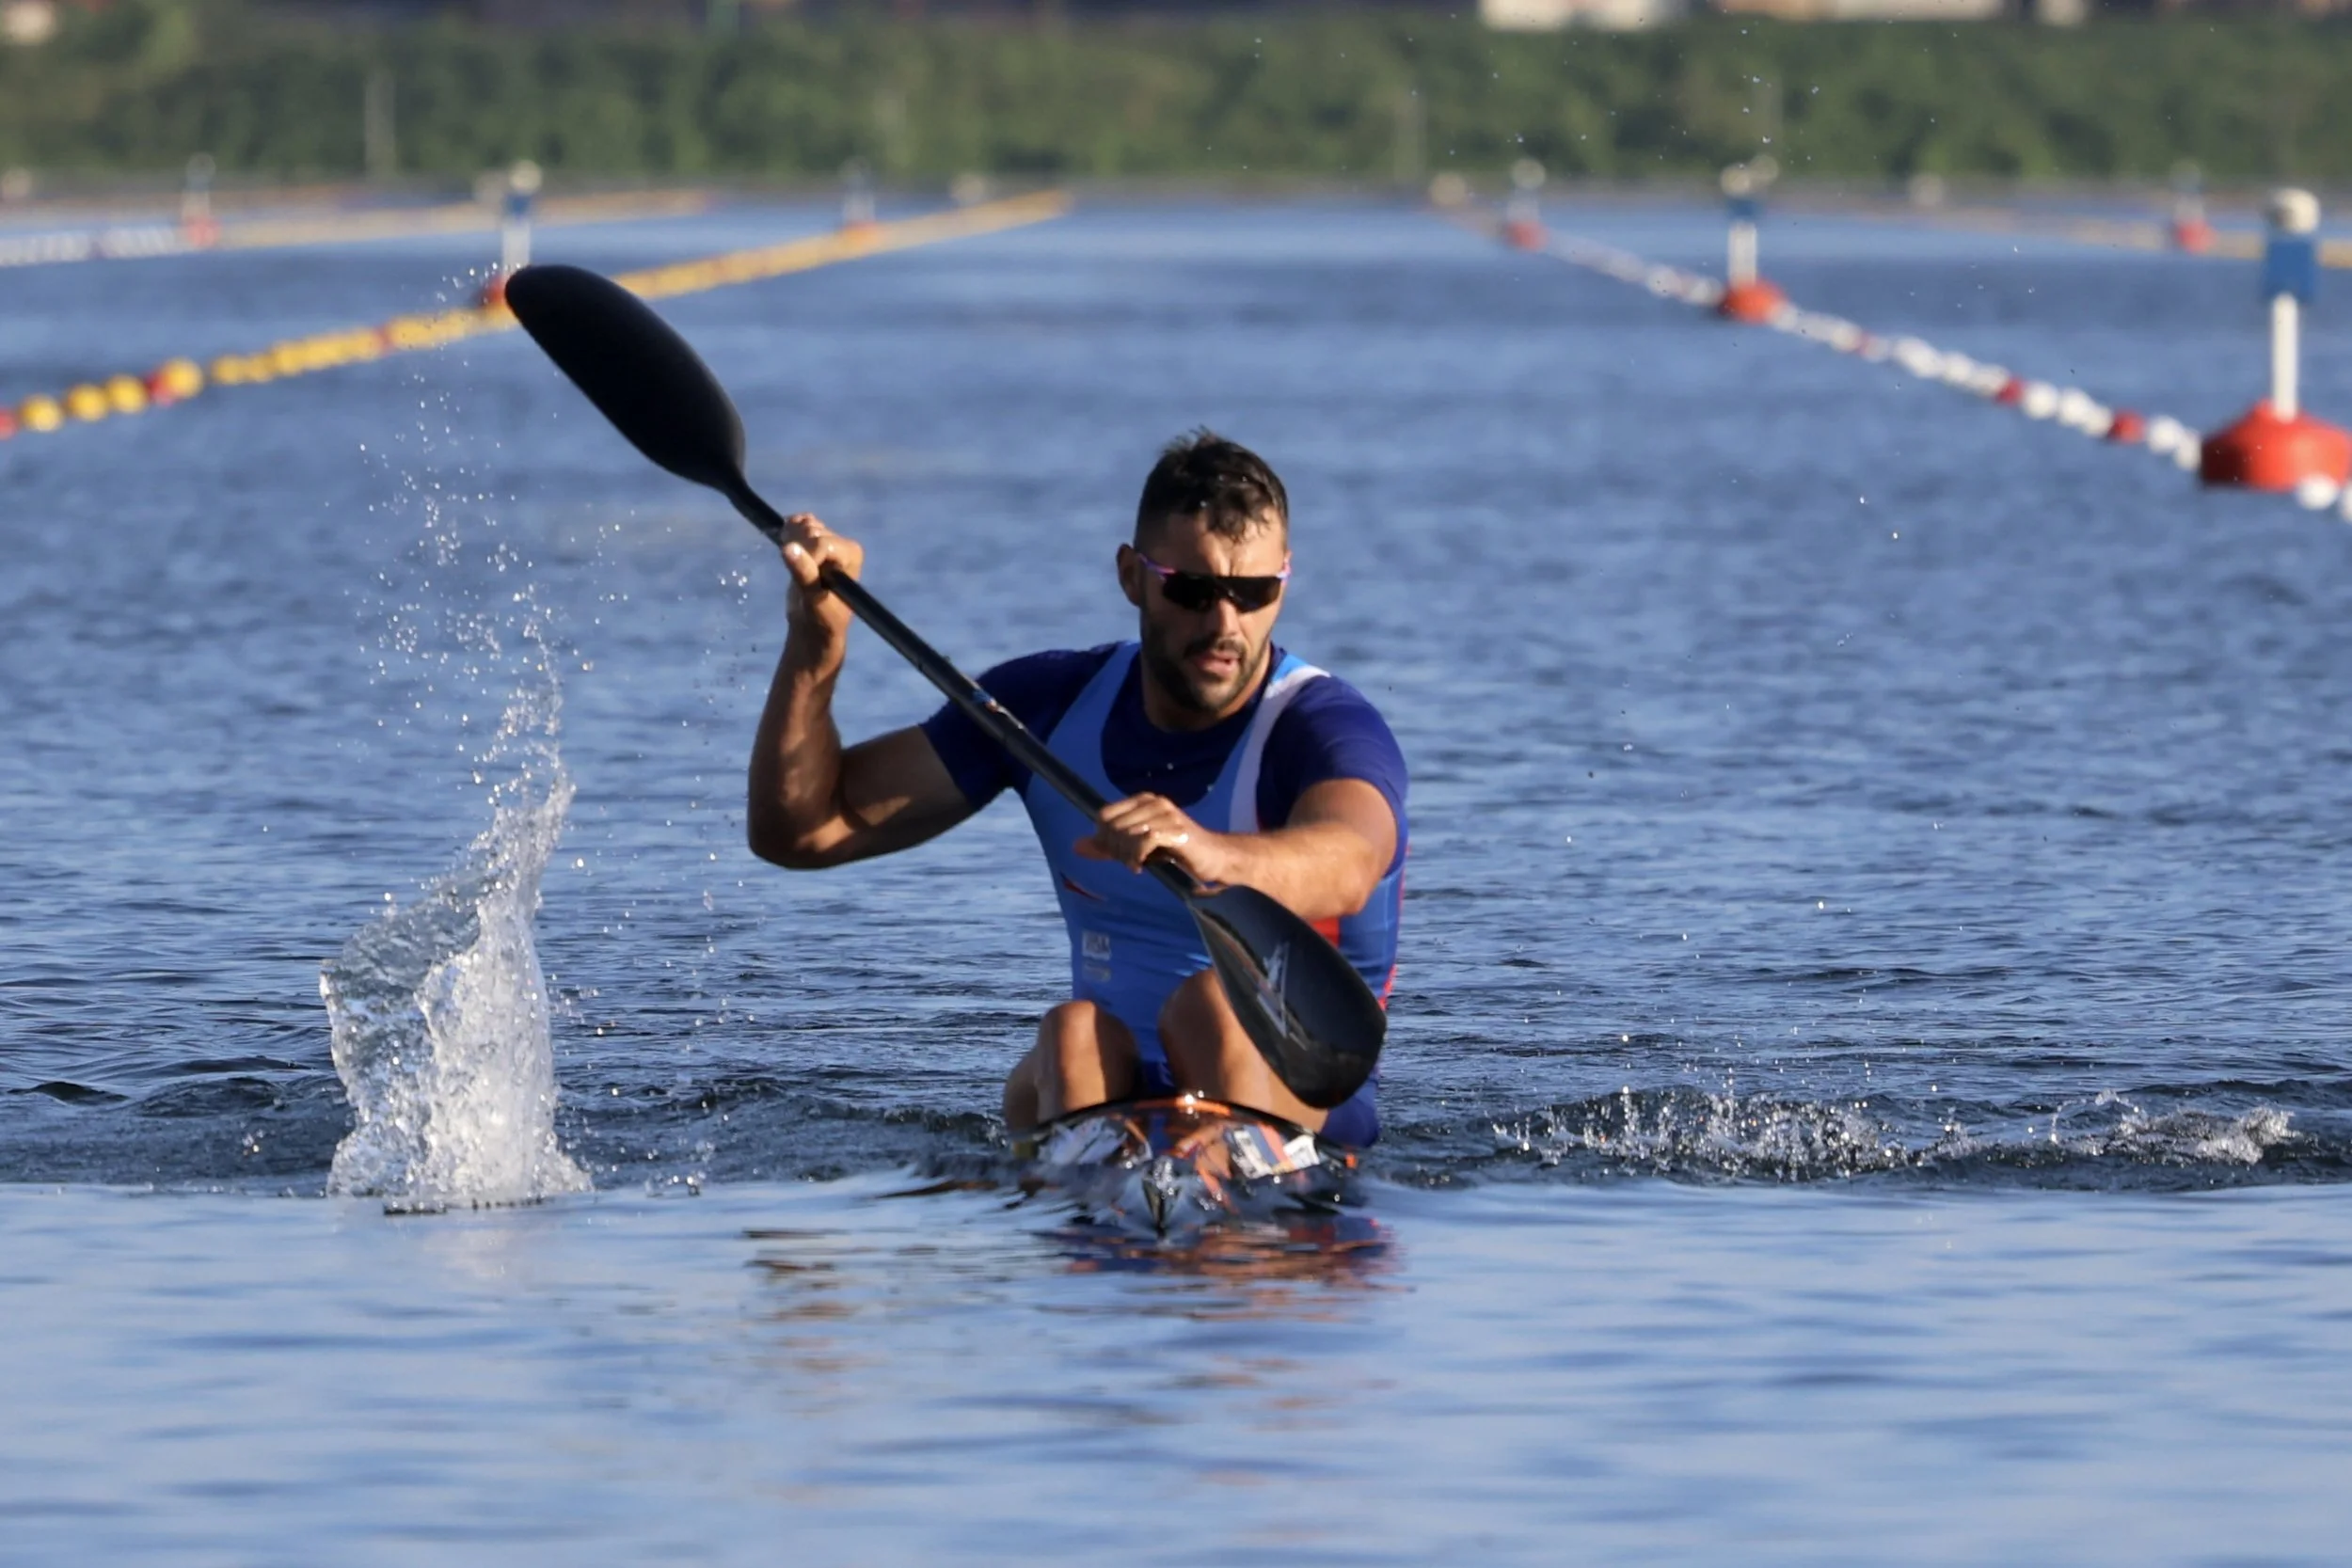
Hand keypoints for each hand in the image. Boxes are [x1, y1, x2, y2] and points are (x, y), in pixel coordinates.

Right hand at [777, 514, 862, 662]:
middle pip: (810, 531)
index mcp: (851, 553)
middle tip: (798, 575)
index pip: (820, 541)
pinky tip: (789, 547)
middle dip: (798, 549)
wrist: (814, 626)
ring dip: (792, 540)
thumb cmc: (821, 618)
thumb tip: (788, 548)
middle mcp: (843, 543)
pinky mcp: (814, 540)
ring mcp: (829, 540)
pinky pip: (799, 522)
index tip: (801, 578)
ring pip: (803, 525)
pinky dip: (789, 530)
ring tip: (794, 567)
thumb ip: (804, 573)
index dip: (805, 555)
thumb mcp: (812, 599)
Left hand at [1075, 793, 1227, 883]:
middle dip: (1116, 850)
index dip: (1104, 839)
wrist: (1214, 858)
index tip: (1119, 854)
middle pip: (1113, 827)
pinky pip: (1143, 842)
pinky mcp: (1177, 830)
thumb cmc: (1175, 851)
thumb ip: (1107, 846)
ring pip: (1127, 834)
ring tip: (1138, 865)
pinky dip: (1138, 858)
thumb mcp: (1136, 847)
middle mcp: (1154, 801)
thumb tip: (1076, 846)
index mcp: (1142, 800)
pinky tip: (1144, 866)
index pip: (1104, 815)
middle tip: (1130, 862)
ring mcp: (1166, 814)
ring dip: (1127, 856)